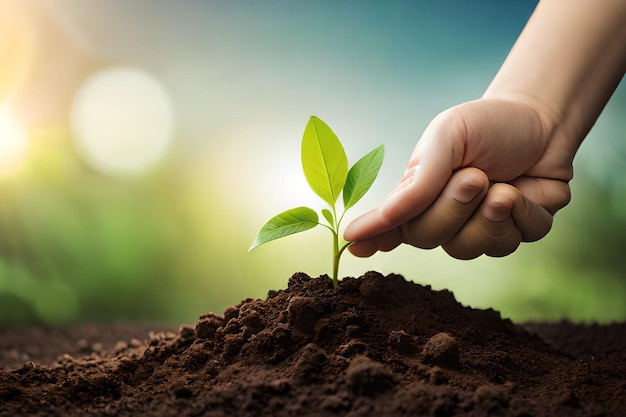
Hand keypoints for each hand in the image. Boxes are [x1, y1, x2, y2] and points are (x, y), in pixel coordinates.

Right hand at [344, 98, 572, 258]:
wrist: (542, 122)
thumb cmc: (486, 125)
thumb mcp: (447, 136)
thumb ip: (419, 179)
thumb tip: (386, 217)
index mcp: (417, 193)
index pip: (388, 222)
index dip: (371, 235)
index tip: (353, 245)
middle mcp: (441, 217)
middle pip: (427, 238)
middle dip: (452, 209)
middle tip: (475, 177)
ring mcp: (477, 230)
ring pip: (469, 249)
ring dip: (490, 214)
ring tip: (501, 186)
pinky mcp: (514, 234)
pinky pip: (513, 242)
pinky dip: (523, 213)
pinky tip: (524, 192)